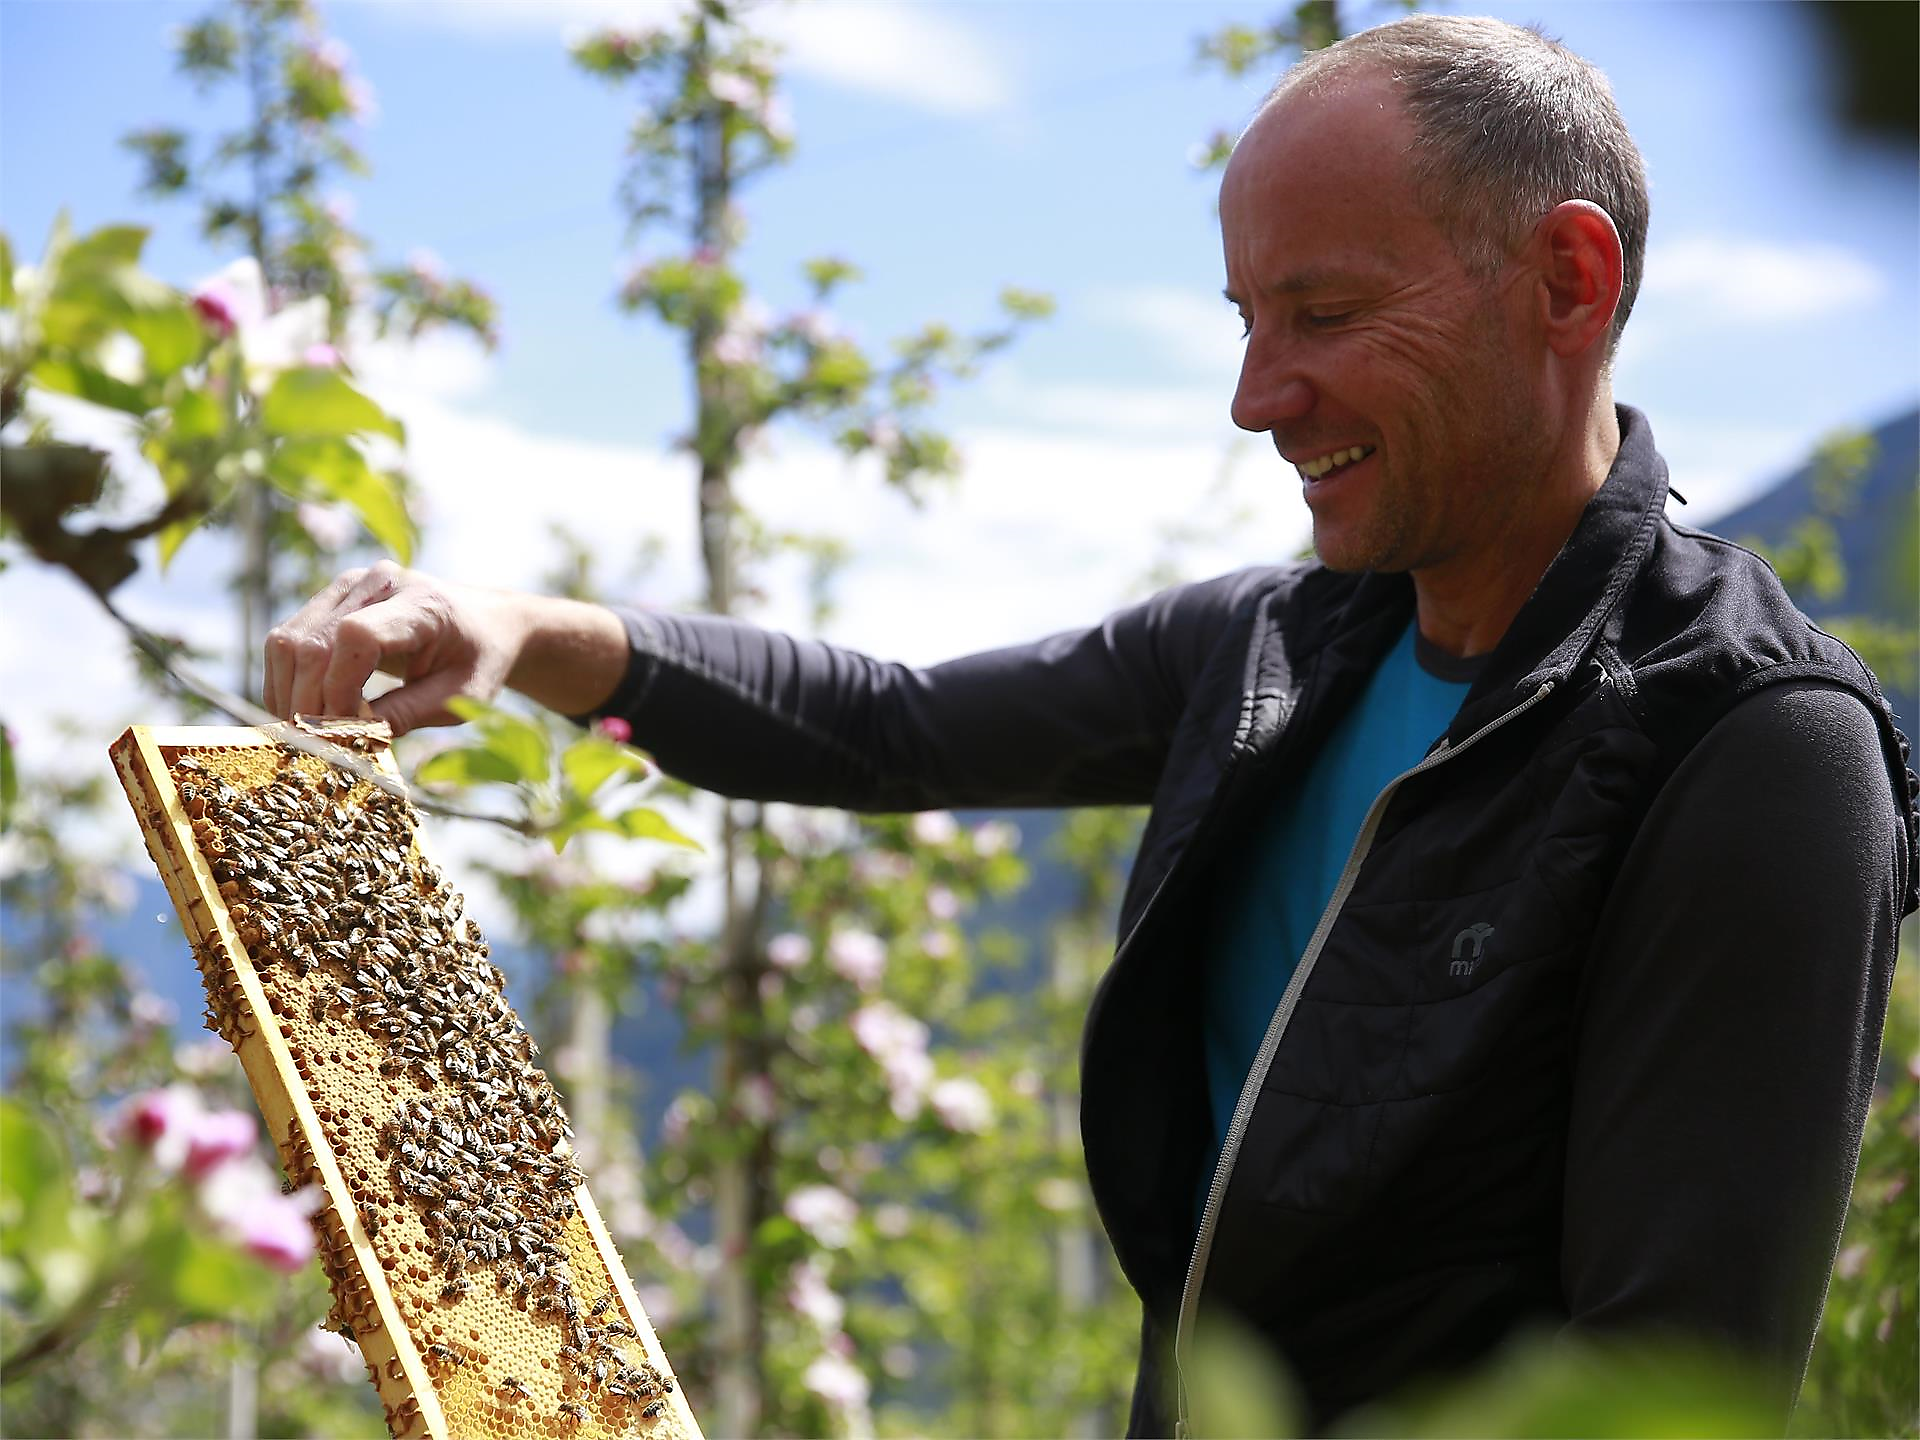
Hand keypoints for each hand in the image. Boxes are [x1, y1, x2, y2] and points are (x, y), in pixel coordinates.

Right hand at [263, 561, 527, 736]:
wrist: (483, 623)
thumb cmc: (477, 661)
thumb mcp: (460, 697)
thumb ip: (409, 714)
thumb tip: (350, 738)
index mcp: (422, 603)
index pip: (357, 636)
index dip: (341, 688)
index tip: (350, 729)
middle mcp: (377, 583)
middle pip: (313, 642)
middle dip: (310, 702)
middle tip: (325, 744)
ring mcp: (347, 587)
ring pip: (286, 642)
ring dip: (289, 694)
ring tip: (312, 733)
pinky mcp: (328, 600)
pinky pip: (284, 642)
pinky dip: (286, 682)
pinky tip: (307, 711)